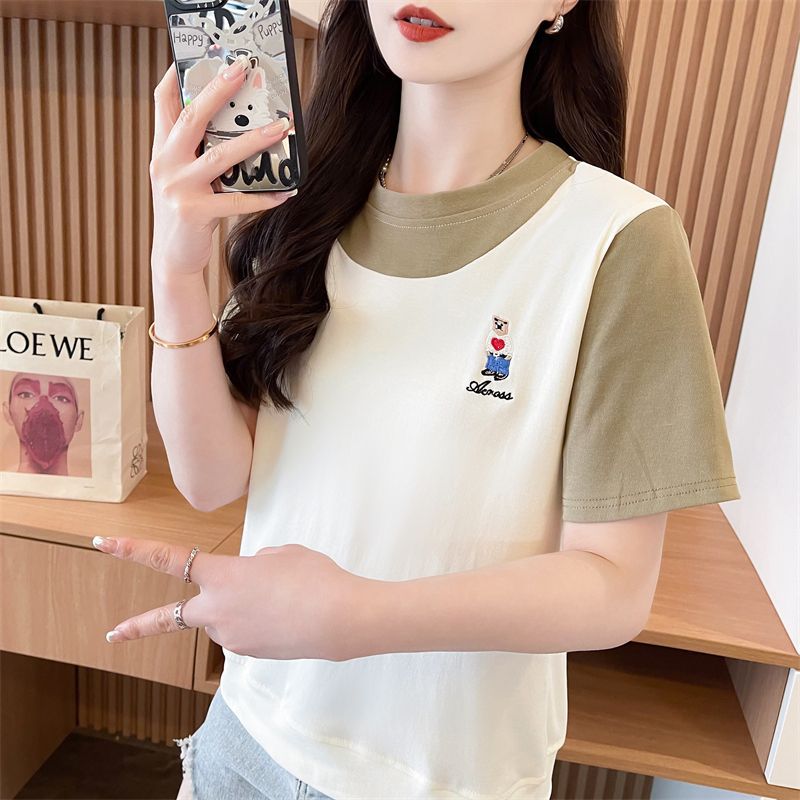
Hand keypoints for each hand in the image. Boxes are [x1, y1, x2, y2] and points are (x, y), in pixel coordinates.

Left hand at [92, 536, 362, 661]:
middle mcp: (217, 610)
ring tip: (283, 598)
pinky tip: (286, 614)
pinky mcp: (248, 653)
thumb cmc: (313, 577)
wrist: (340, 619)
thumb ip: (253, 564)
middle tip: (114, 632)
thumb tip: (247, 579)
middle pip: (169, 618)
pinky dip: (258, 619)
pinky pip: (243, 630)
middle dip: (139, 625)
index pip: (169, 558)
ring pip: (222, 618)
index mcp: (222, 575)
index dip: (133, 549)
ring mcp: (231, 636)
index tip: (103, 544)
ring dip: (240, 607)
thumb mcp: (281, 554)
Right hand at [150, 58, 295, 278]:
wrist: (173, 257)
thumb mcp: (182, 176)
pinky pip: (236, 202)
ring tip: (281, 128)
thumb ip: (196, 151)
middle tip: (242, 69)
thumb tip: (234, 125)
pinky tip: (285, 192)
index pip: (163, 102)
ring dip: (254, 140)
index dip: (178, 74)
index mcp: (162, 149)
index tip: (200, 53)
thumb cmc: (185, 212)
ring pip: (219, 156)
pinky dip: (263, 198)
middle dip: (218, 90)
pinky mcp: (195, 212)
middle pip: (192, 117)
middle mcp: (165, 163)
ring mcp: (179, 188)